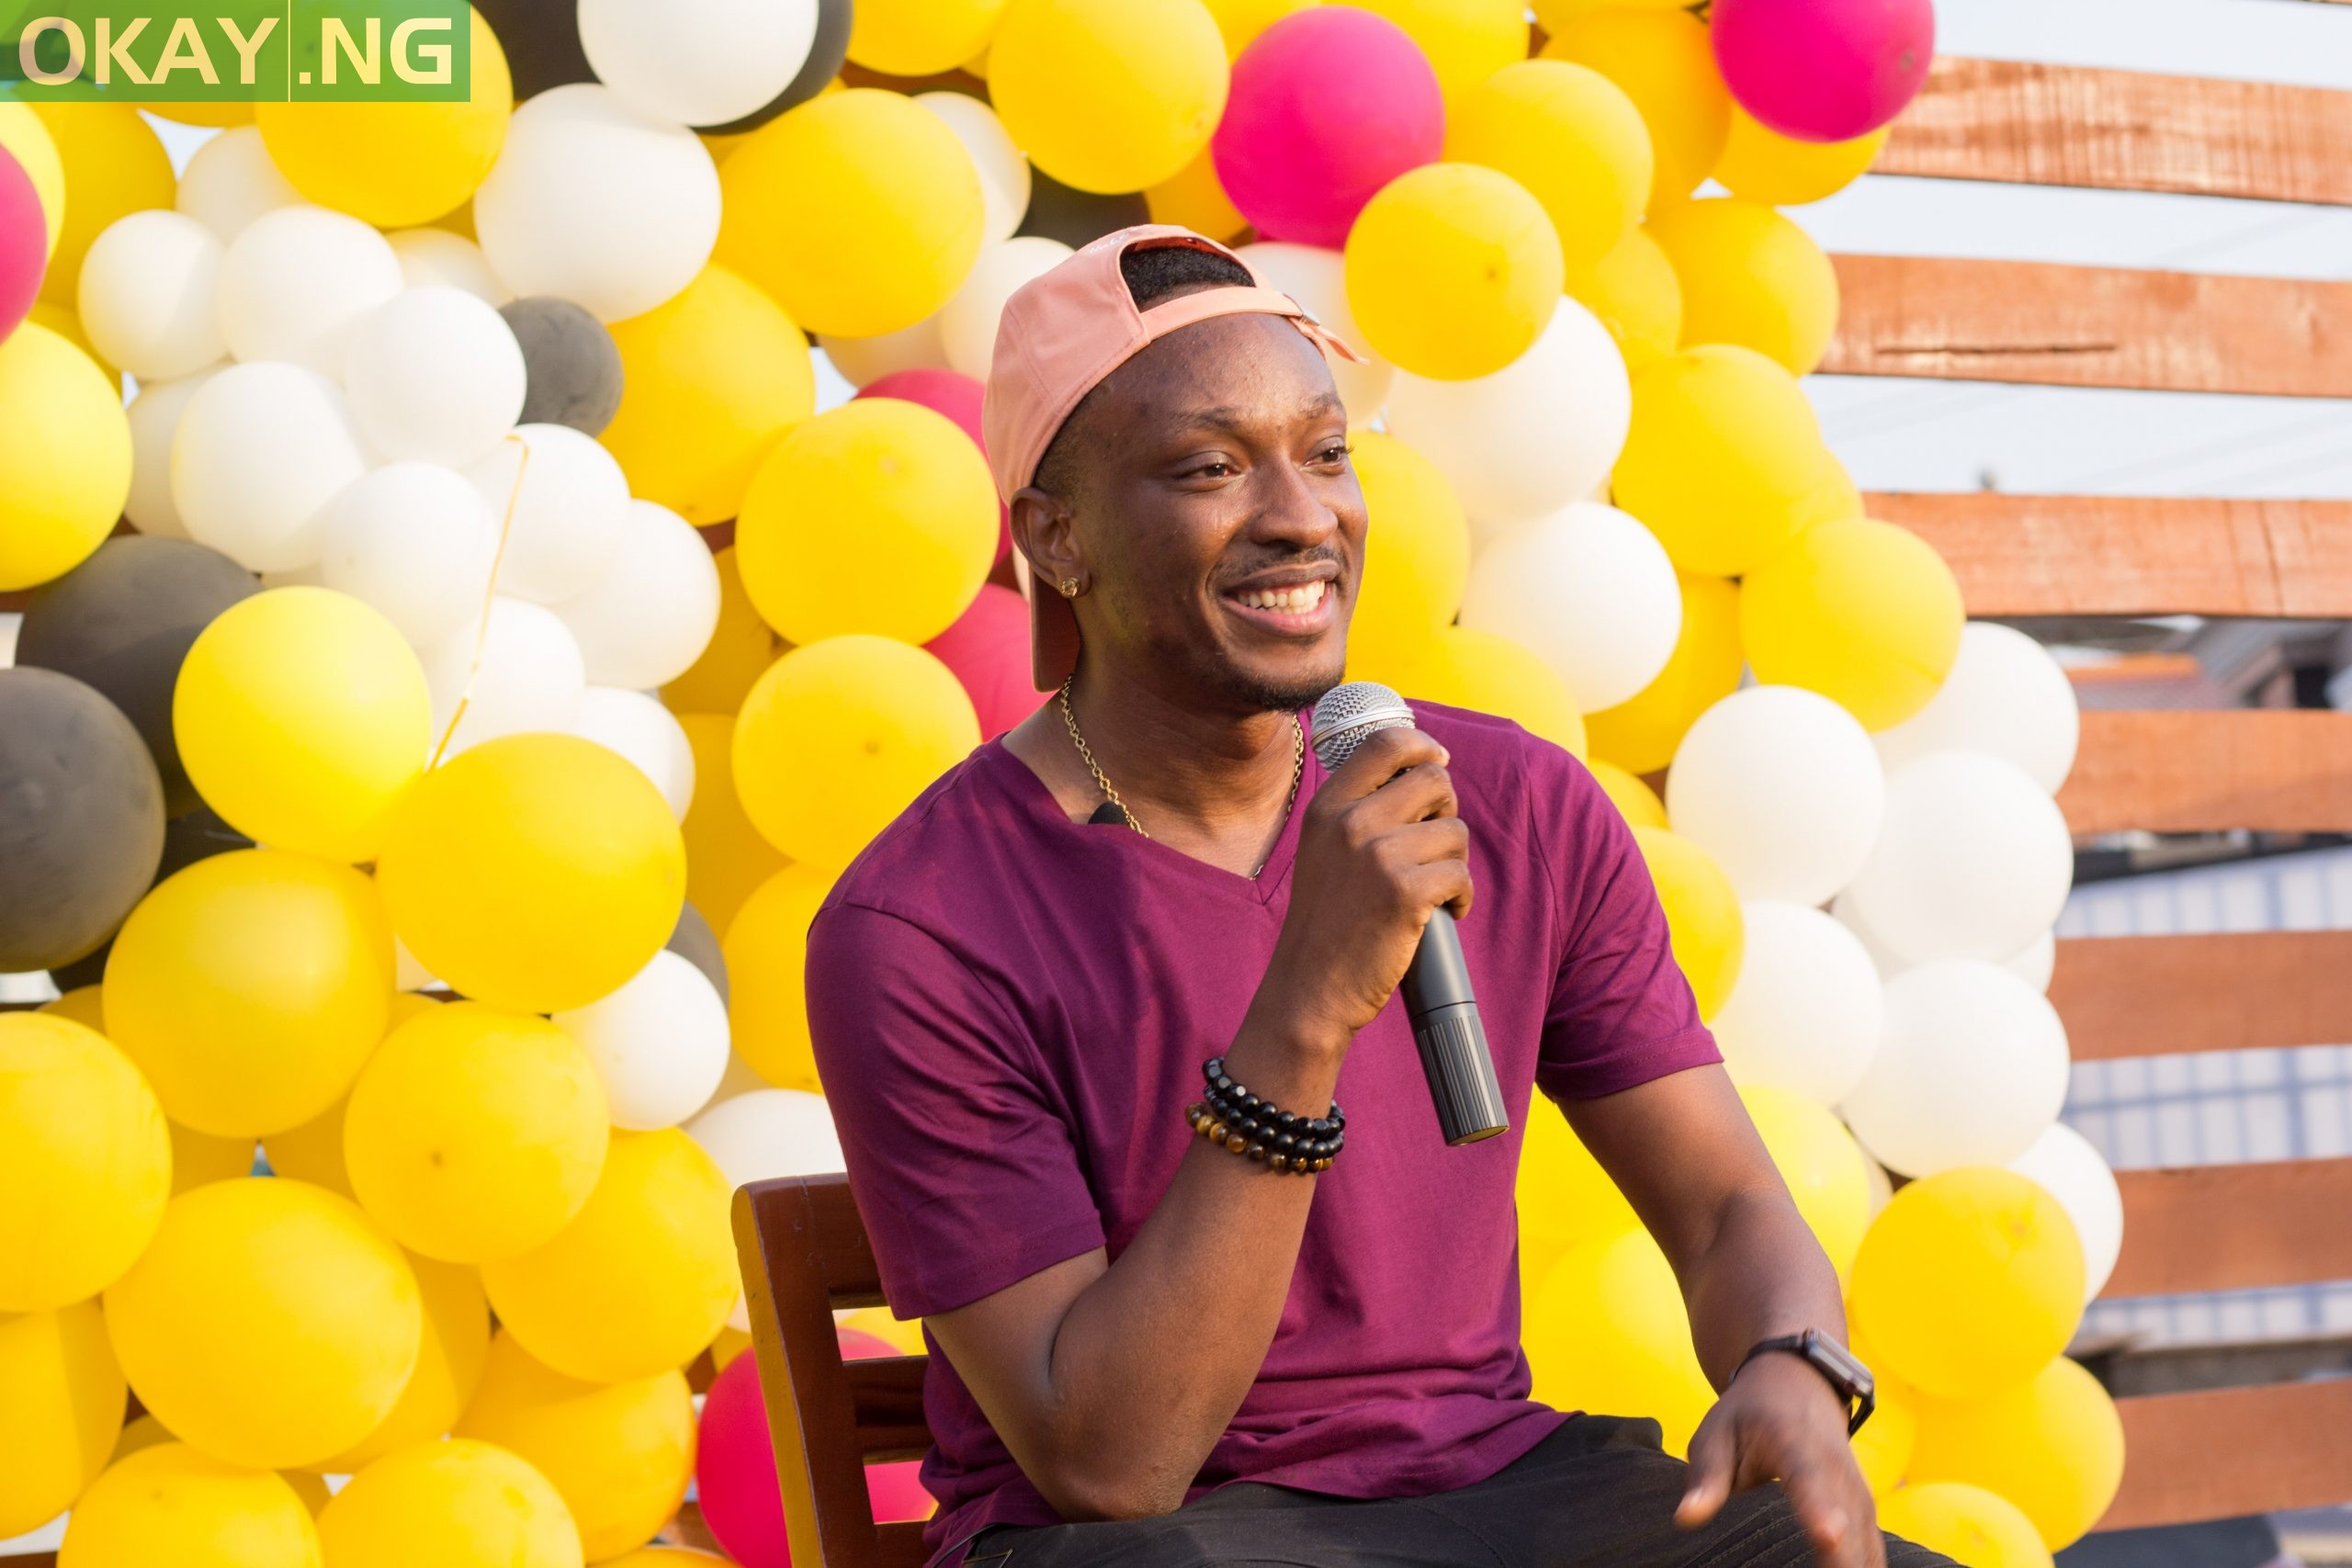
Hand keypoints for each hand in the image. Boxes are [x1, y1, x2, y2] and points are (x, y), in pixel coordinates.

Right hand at [1257, 724, 1471, 1051]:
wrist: (1309, 988)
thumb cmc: (1326, 923)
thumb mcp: (1323, 851)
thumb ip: (1356, 811)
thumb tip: (1422, 771)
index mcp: (1327, 807)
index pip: (1385, 742)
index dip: (1422, 745)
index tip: (1437, 761)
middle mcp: (1350, 822)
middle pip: (1434, 779)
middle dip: (1446, 812)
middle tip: (1435, 848)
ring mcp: (1377, 855)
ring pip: (1455, 831)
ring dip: (1455, 863)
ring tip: (1434, 890)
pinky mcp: (1405, 893)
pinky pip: (1461, 875)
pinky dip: (1462, 898)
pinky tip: (1444, 914)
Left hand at [1677, 1350, 1881, 1567]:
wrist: (1797, 1382)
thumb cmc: (1748, 1415)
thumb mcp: (1716, 1434)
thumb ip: (1706, 1478)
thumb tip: (1686, 1517)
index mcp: (1793, 1442)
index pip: (1807, 1479)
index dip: (1819, 1509)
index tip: (1829, 1536)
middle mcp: (1835, 1466)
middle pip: (1846, 1519)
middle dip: (1844, 1560)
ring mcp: (1856, 1488)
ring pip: (1867, 1539)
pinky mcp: (1864, 1507)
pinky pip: (1873, 1547)